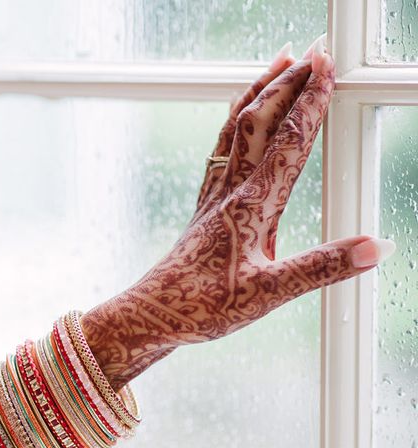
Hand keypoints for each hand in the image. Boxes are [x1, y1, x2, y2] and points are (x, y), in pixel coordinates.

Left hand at [82, 36, 395, 390]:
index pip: (288, 142)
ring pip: (234, 130)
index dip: (310, 101)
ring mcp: (213, 196)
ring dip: (259, 93)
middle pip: (258, 122)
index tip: (328, 67)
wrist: (153, 313)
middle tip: (312, 52)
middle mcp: (230, 192)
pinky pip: (220, 151)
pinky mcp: (204, 207)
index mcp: (252, 206)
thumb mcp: (270, 294)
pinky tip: (238, 122)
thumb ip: (322, 268)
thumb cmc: (204, 307)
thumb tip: (376, 247)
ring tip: (277, 64)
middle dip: (287, 83)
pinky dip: (234, 123)